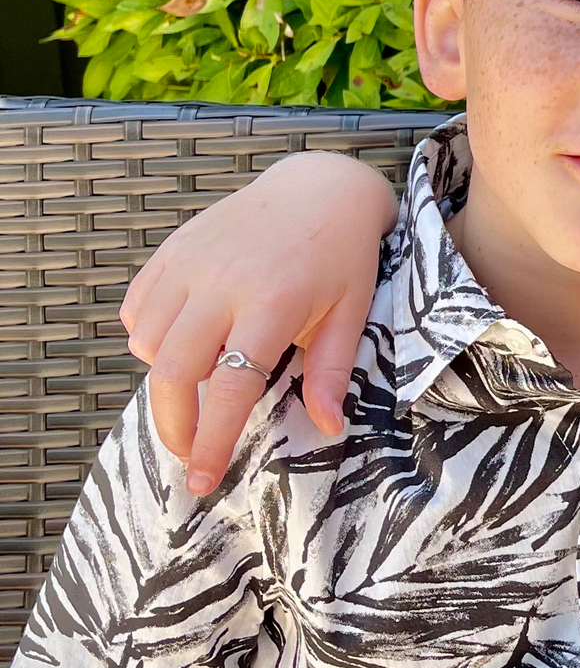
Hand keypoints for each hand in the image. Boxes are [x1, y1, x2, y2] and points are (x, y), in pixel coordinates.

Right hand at [121, 151, 397, 493]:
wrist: (320, 187)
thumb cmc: (343, 256)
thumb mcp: (352, 313)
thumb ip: (333, 372)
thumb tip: (327, 428)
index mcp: (273, 301)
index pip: (231, 387)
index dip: (213, 440)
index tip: (203, 480)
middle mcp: (221, 281)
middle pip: (173, 373)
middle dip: (175, 426)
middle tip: (190, 454)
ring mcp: (190, 262)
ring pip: (148, 344)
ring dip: (165, 378)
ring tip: (203, 384)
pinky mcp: (172, 250)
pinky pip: (138, 311)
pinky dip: (150, 338)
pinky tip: (186, 341)